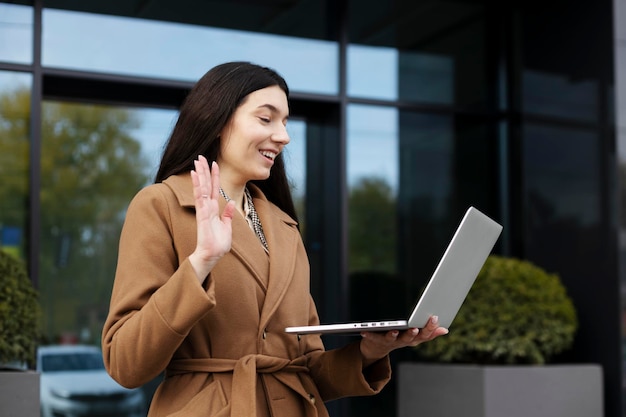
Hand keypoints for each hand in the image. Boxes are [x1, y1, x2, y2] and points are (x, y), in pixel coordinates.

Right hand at [188, 156, 235, 282]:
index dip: (214, 176)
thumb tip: (229, 203)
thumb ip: (227, 215)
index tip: (213, 163)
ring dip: (199, 175)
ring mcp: (204, 210)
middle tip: (200, 156)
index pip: (214, 188)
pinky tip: (195, 176)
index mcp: (214, 209)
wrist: (212, 256)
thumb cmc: (218, 244)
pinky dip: (198, 186)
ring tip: (196, 162)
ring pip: (201, 188)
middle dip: (203, 171)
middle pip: (206, 185)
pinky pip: (200, 198)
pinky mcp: (202, 215)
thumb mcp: (227, 227)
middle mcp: (208, 207)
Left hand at [359, 316, 448, 366]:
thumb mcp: (415, 336)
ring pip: (392, 339)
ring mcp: (390, 342)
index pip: (424, 335)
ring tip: (394, 331)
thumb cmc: (398, 338)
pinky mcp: (376, 341)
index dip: (430, 328)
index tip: (435, 317)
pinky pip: (372, 337)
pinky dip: (369, 334)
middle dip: (413, 334)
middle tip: (416, 328)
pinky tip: (364, 330)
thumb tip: (445, 329)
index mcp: (413, 339)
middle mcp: (402, 342)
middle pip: (409, 339)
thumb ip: (430, 332)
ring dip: (393, 336)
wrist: (377, 349)